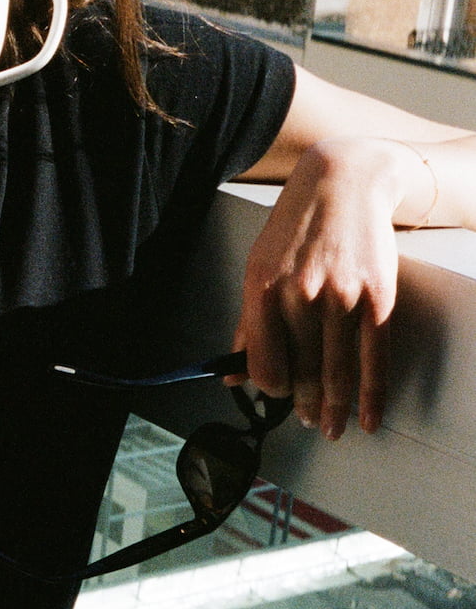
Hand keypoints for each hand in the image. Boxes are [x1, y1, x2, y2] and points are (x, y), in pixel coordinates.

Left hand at [234, 138, 412, 439]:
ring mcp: (342, 297)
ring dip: (332, 408)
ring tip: (329, 426)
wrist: (345, 182)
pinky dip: (369, 396)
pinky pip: (373, 359)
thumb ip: (248, 324)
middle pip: (302, 372)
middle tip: (308, 420)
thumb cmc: (296, 229)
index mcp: (264, 289)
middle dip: (304, 404)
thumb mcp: (259, 267)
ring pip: (335, 372)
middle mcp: (301, 294)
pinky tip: (366, 419)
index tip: (277, 394)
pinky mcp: (377, 297)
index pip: (264, 363)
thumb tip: (231, 375)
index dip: (270, 388)